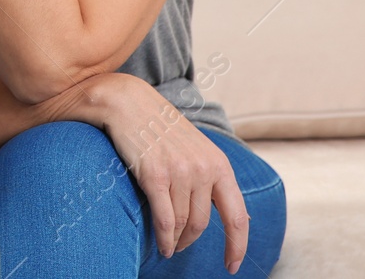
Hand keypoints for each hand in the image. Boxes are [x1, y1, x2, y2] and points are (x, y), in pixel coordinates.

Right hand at [87, 74, 249, 272]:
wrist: (128, 102)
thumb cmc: (161, 128)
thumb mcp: (196, 150)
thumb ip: (211, 178)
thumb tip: (233, 217)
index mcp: (219, 164)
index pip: (236, 216)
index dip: (237, 246)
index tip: (231, 266)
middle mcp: (203, 169)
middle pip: (202, 223)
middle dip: (191, 241)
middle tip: (181, 248)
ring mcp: (179, 172)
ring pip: (182, 223)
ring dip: (175, 241)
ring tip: (168, 247)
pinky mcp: (154, 175)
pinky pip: (164, 218)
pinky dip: (164, 237)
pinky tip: (162, 246)